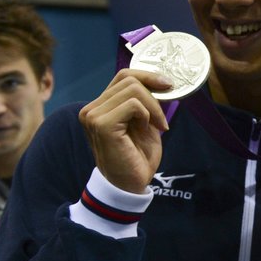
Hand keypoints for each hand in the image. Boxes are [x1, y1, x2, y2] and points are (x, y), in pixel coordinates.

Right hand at [78, 69, 169, 193]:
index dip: (148, 75)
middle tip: (161, 120)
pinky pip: (133, 105)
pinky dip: (148, 115)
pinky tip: (148, 130)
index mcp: (100, 106)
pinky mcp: (101, 125)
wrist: (130, 184)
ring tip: (156, 126)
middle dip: (154, 96)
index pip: (124, 76)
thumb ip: (144, 101)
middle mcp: (91, 109)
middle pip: (129, 80)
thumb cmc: (137, 156)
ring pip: (133, 90)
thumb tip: (160, 80)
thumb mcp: (145, 122)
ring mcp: (93, 116)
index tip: (168, 85)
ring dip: (153, 107)